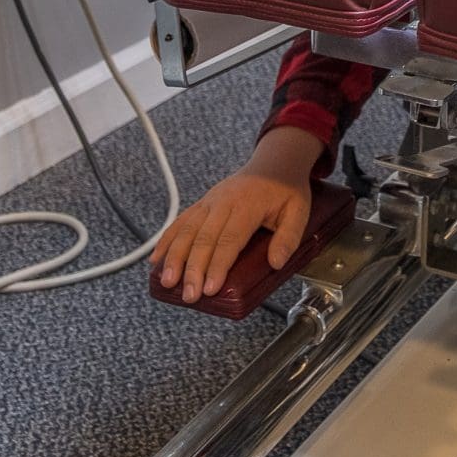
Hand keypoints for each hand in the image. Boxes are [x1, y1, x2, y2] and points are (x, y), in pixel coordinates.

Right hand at [150, 130, 320, 301]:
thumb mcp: (299, 210)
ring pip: (186, 230)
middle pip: (203, 239)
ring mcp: (210, 201)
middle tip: (189, 295)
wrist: (274, 161)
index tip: (210, 288)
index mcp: (248, 205)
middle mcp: (224, 201)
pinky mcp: (202, 203)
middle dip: (193, 269)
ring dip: (174, 257)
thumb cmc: (286, 189)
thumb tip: (276, 262)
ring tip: (168, 282)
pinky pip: (180, 222)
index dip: (218, 265)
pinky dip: (166, 240)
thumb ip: (289, 237)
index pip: (229, 239)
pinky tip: (157, 260)